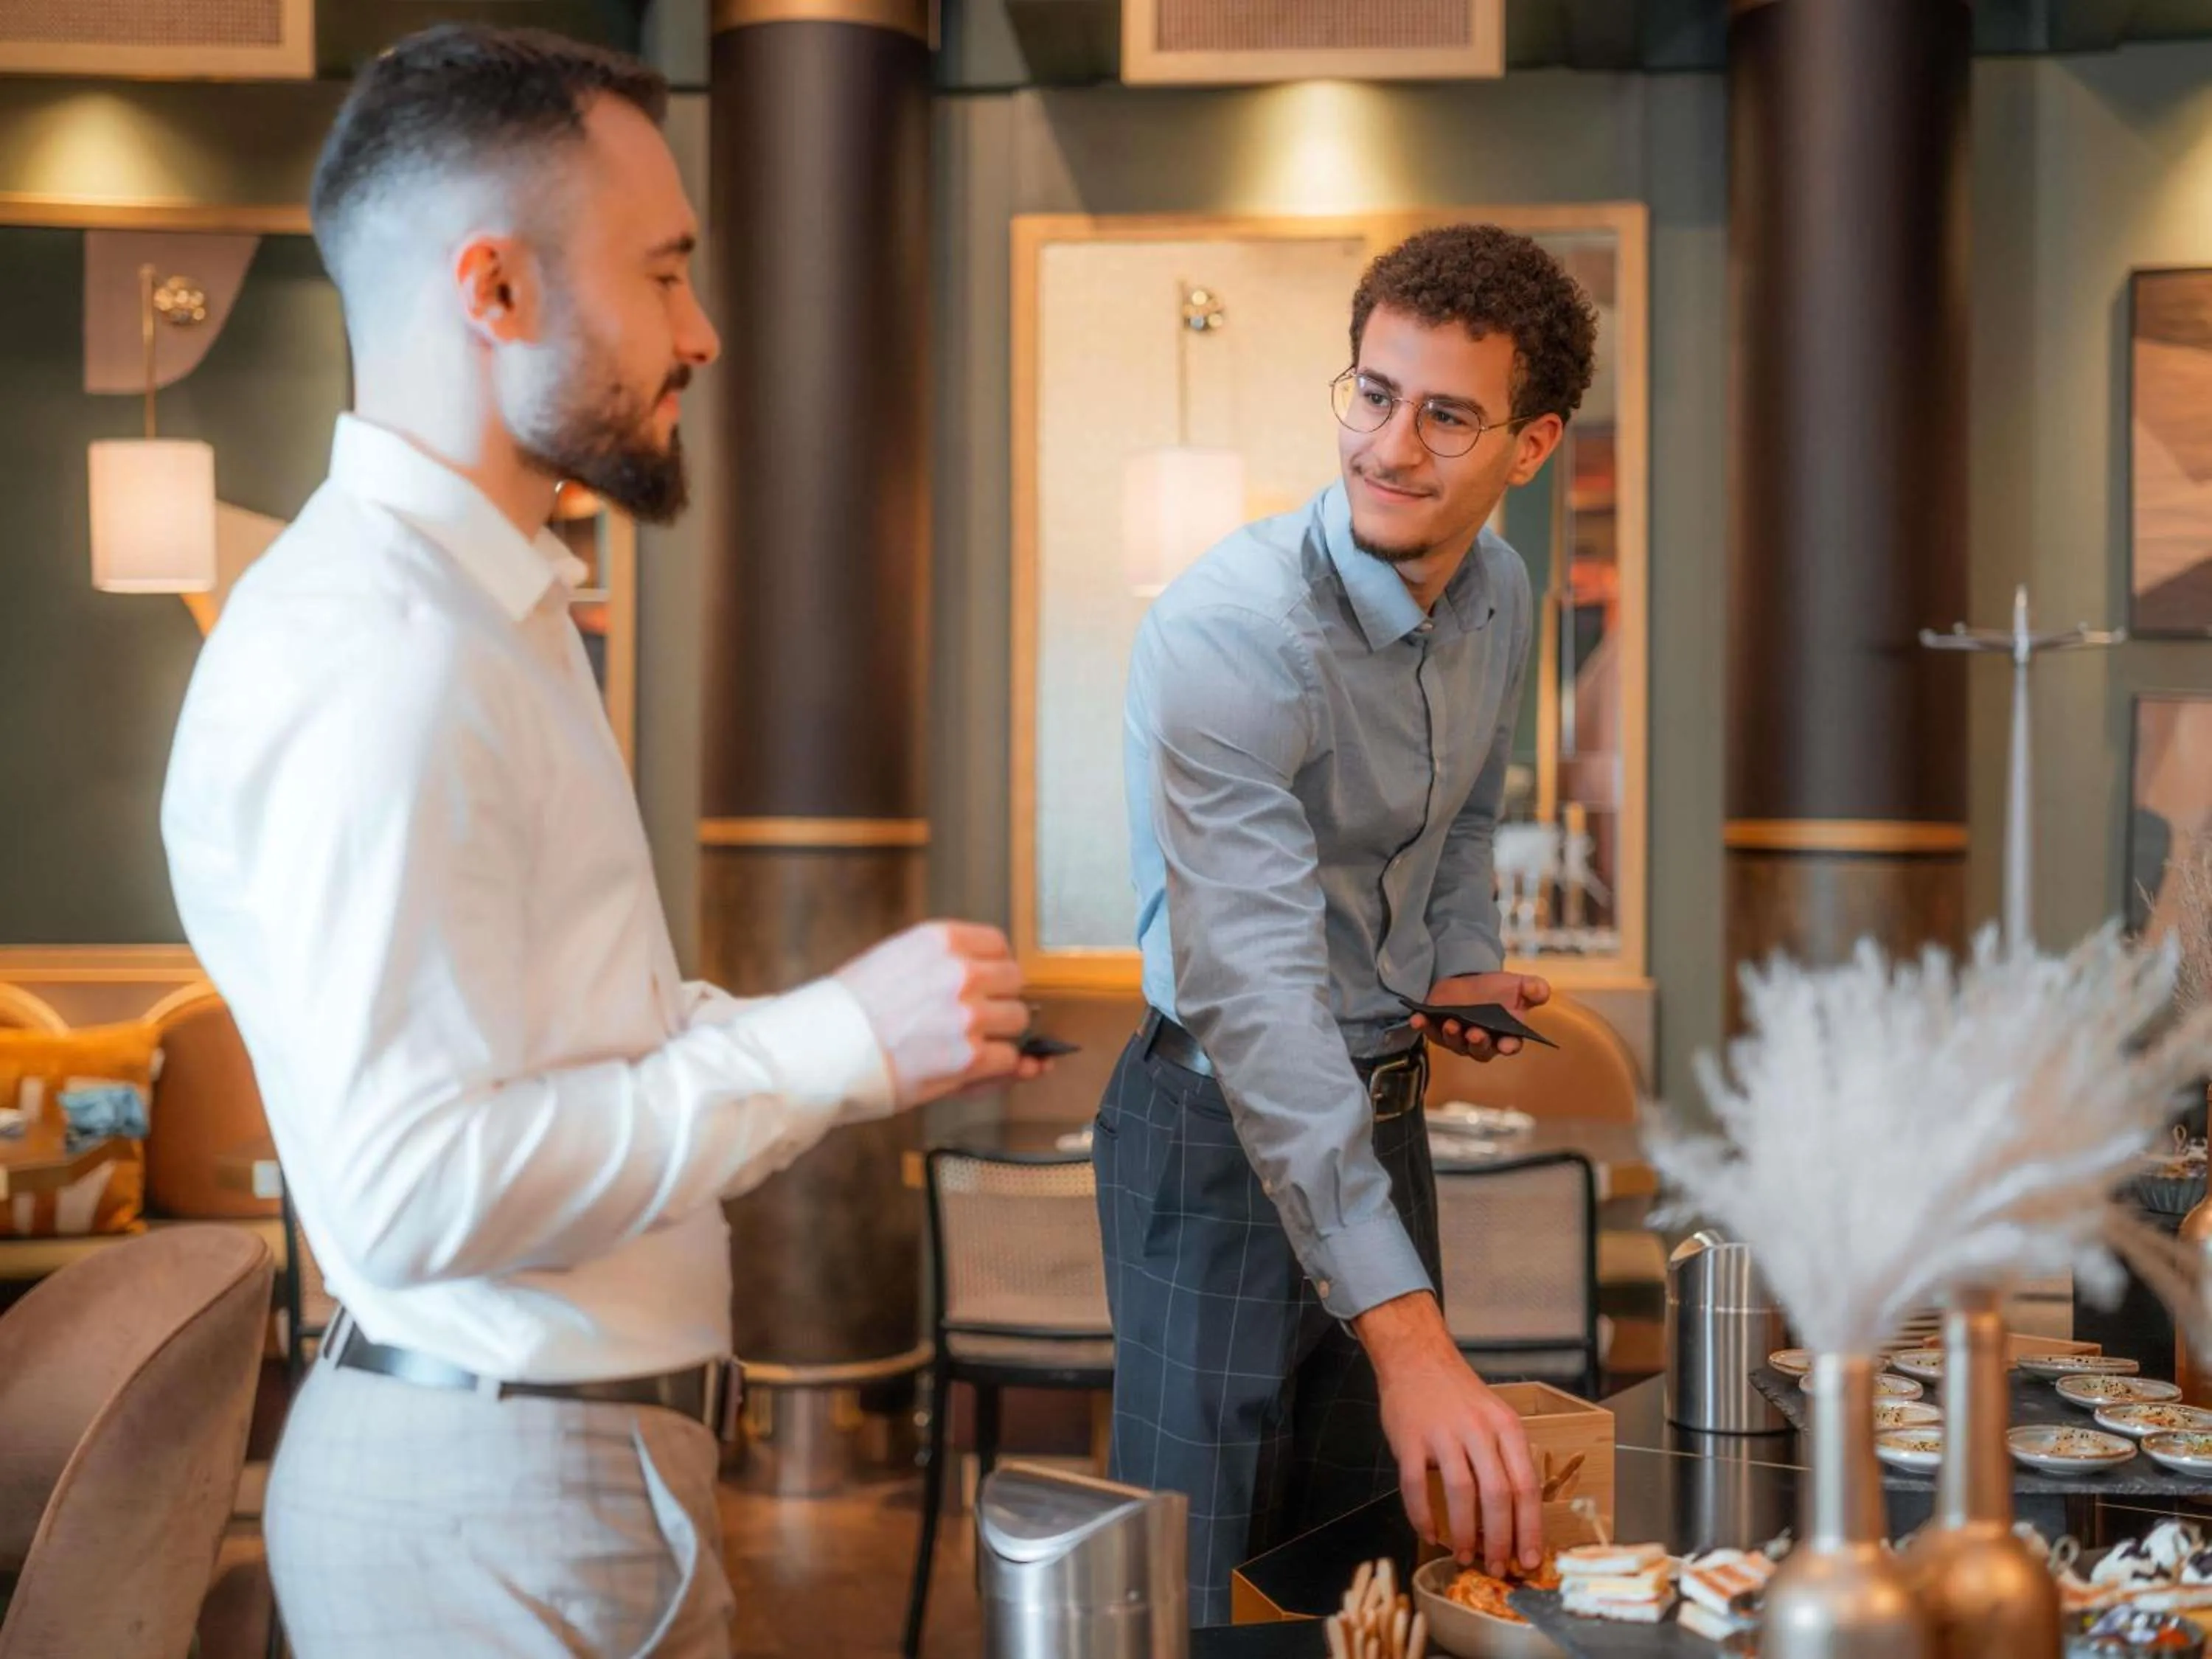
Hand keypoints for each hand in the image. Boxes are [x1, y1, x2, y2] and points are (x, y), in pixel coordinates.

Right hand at [833, 921, 1045, 1108]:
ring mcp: (969, 1015)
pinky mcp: (970, 1057)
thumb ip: (943, 965)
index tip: (982, 985)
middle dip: (997, 1001)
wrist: (821, 1050)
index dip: (992, 969)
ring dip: (996, 1035)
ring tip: (959, 1045)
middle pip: (1013, 982)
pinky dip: (992, 1069)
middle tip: (968, 1020)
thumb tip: (997, 978)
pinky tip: (964, 1068)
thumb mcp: (893, 961)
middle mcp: (961, 972)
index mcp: (941, 940)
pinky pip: (1007, 1060)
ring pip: (1016, 1021)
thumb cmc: (847, 1011)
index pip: (998, 945)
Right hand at [1355, 1291, 1542, 1574]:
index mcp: (1506, 1427)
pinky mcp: (1410, 1438)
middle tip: (1498, 1567)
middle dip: (1500, 1539)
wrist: (1417, 1357)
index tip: (1529, 1559)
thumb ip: (1505, 1459)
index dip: (1529, 1528)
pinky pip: (1415, 1486)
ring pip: (1460, 1493)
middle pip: (1497, 1494)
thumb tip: (1514, 1519)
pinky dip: (1422, 1516)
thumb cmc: (1459, 1394)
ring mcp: (1442, 1433)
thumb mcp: (1496, 1417)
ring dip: (1464, 1533)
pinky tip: (1429, 1533)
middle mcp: (1478, 1429)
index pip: (1526, 1485)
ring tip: (1463, 1555)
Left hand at [1408, 971, 1548, 1061]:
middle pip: (1480, 1049)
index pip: (1509, 1045)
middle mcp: (1481, 1043)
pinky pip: (1429, 1031)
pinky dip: (1424, 1026)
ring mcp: (1458, 1038)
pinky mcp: (1437, 1029)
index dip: (1508, 1046)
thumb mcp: (1518, 985)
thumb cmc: (1498, 990)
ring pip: (1454, 1043)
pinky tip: (1418, 1017)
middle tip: (1476, 1032)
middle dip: (1478, 1042)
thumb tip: (1540, 990)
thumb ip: (1533, 989)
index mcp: (1506, 1036)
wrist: (1471, 982)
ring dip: (1452, 1035)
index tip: (1507, 1044)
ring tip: (1451, 1023)